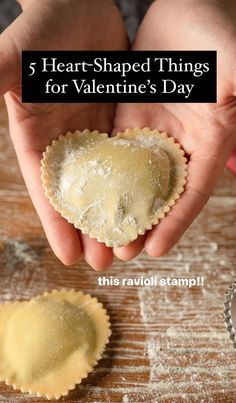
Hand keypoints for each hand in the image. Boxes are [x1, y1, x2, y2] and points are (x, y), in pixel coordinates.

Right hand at [0, 0, 127, 269]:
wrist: (79, 4)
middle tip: (105, 263)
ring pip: (109, 182)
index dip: (57, 223)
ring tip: (129, 245)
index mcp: (36, 136)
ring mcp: (95, 133)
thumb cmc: (44, 28)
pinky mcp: (118, 120)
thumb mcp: (16, 59)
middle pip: (80, 194)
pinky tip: (149, 203)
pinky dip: (138, 180)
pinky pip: (130, 155)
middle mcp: (66, 141)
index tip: (69, 256)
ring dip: (118, 212)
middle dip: (90, 229)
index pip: (47, 188)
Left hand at [113, 0, 235, 260]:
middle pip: (160, 194)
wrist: (189, 7)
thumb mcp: (235, 64)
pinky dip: (103, 171)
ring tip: (98, 234)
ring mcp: (155, 131)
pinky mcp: (132, 116)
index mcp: (211, 140)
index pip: (193, 191)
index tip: (157, 250)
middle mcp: (182, 143)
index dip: (176, 223)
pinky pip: (116, 148)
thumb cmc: (218, 30)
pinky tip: (87, 192)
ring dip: (117, 206)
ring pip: (134, 177)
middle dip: (141, 225)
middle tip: (119, 254)